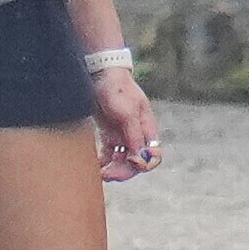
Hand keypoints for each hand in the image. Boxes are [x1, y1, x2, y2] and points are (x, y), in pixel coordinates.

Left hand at [91, 65, 160, 181]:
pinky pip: (109, 155)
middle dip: (124, 171)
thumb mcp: (127, 113)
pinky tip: (95, 166)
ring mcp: (122, 135)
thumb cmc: (116, 90)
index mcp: (146, 129)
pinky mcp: (109, 134)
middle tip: (107, 175)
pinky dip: (104, 163)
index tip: (129, 163)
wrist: (99, 74)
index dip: (143, 165)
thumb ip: (135, 136)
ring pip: (122, 161)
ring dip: (113, 170)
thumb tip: (140, 158)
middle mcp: (137, 134)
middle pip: (136, 162)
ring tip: (99, 172)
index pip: (153, 156)